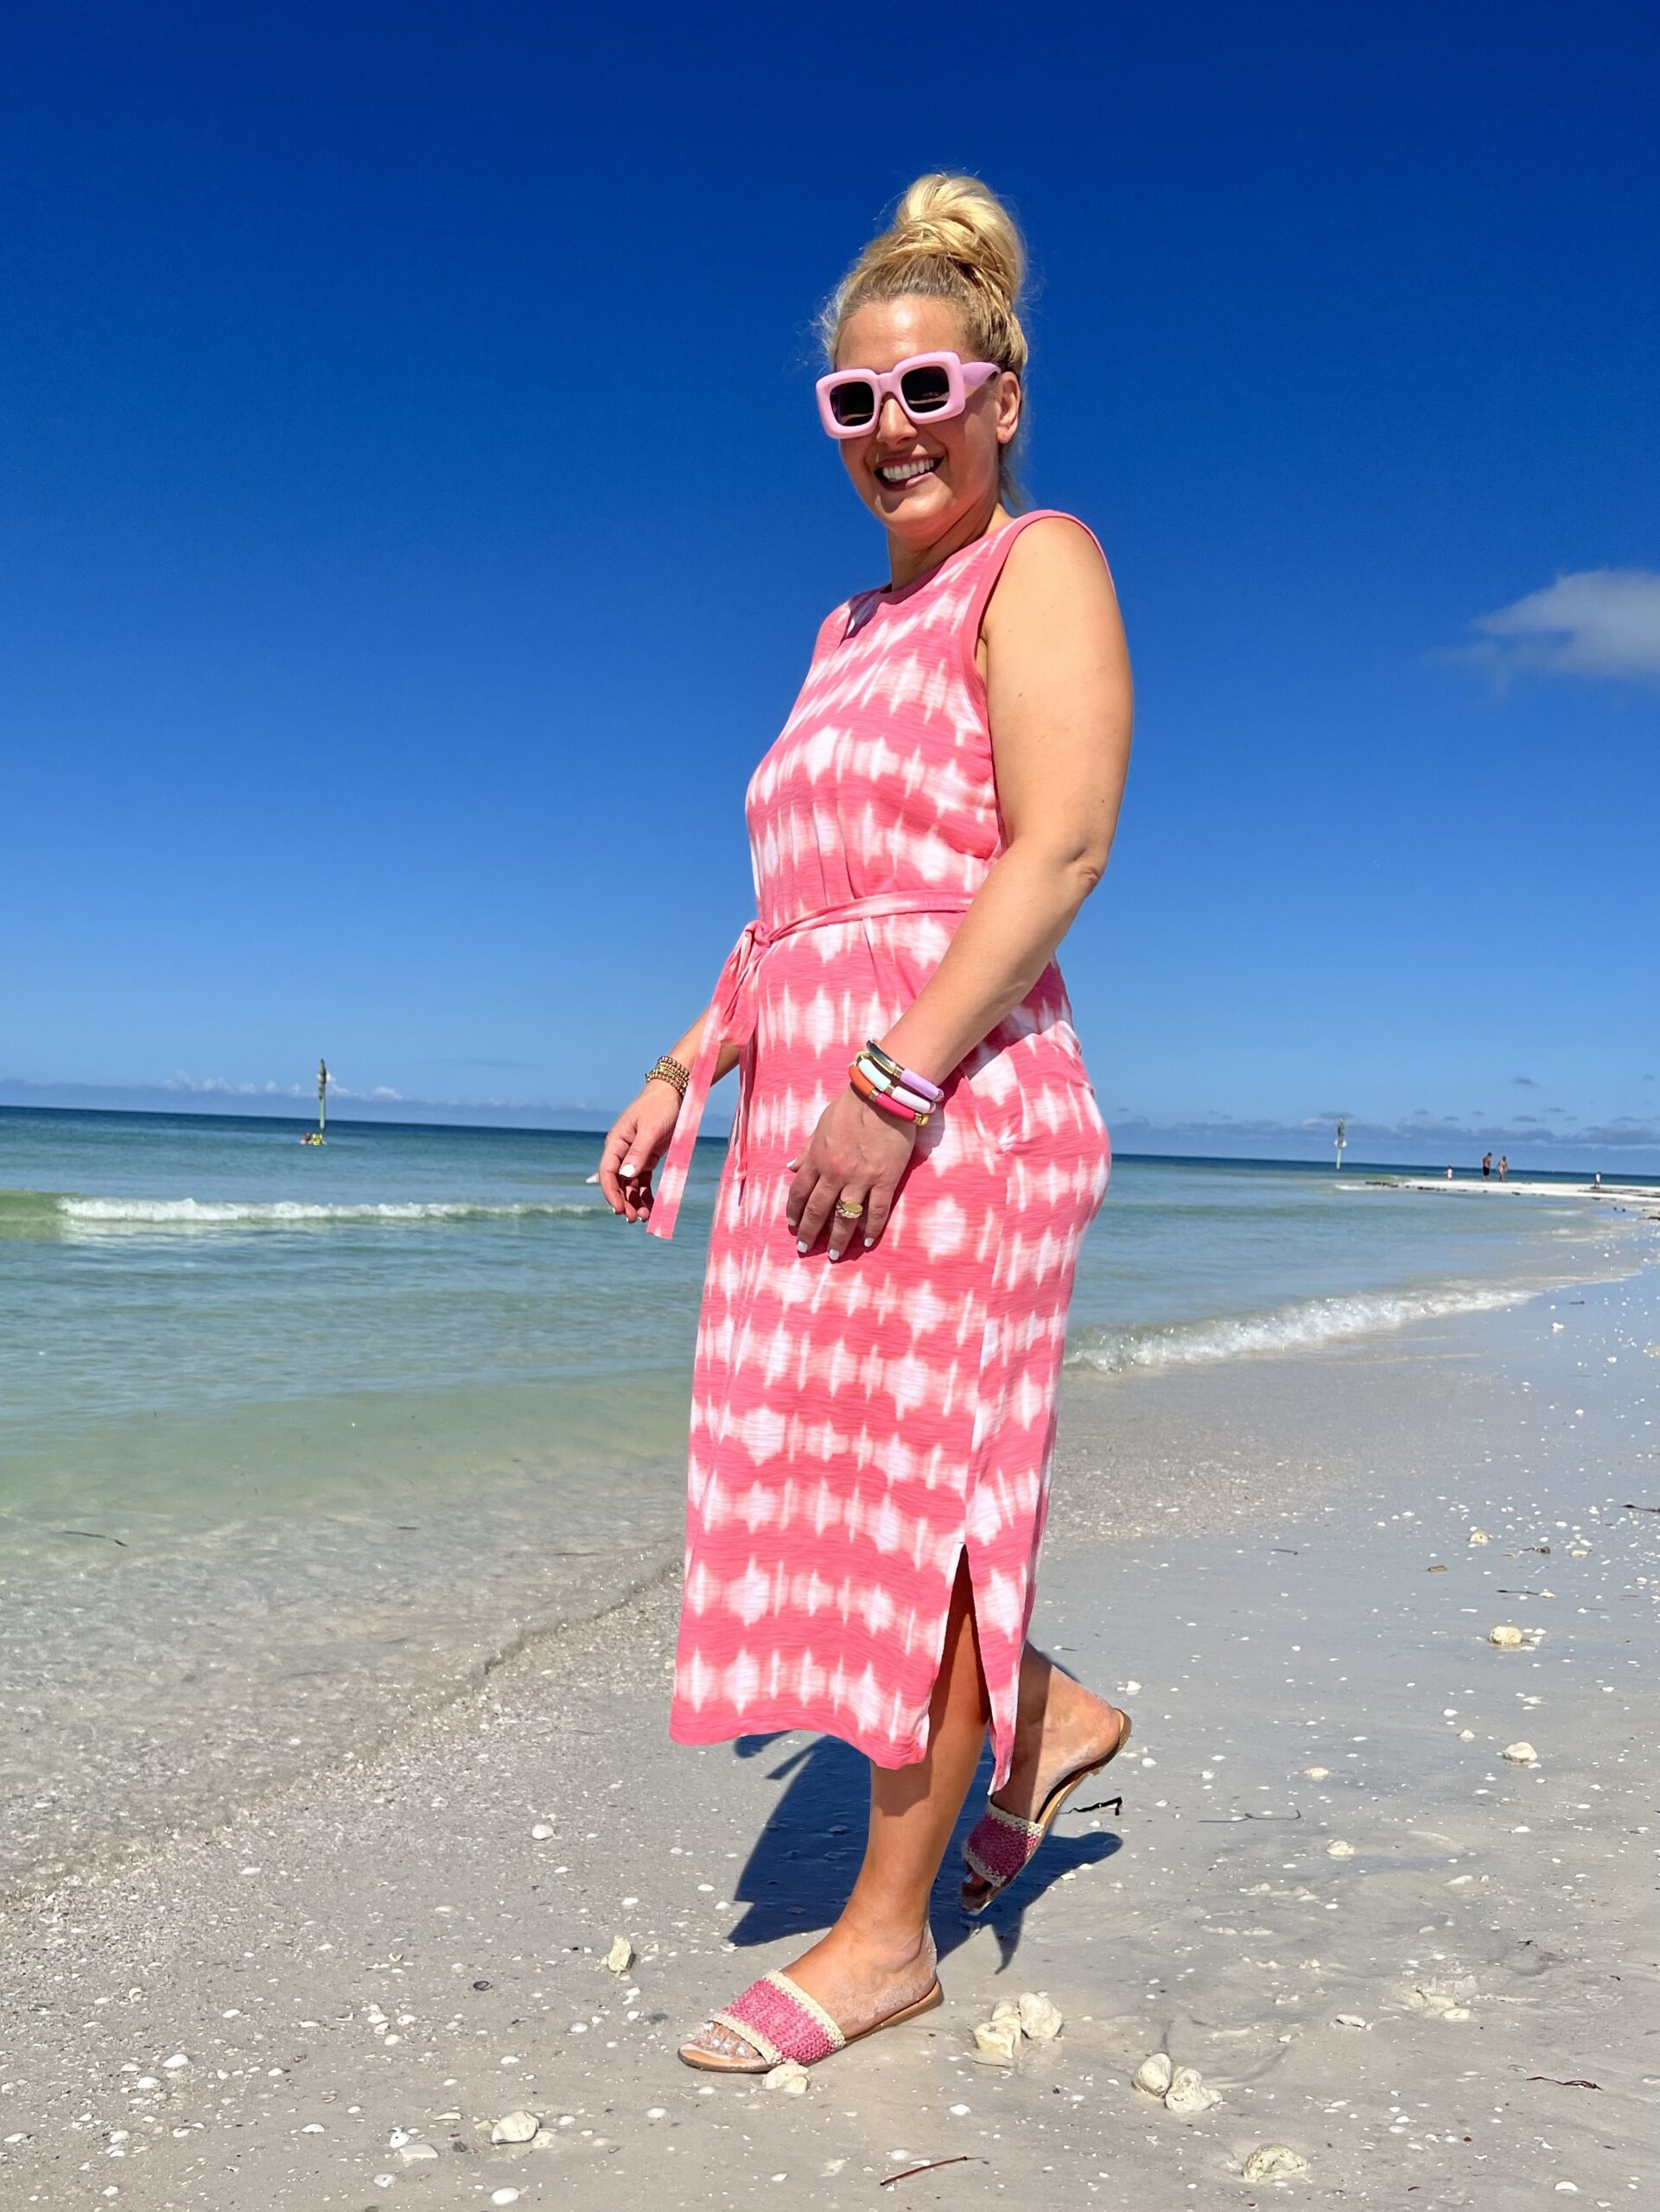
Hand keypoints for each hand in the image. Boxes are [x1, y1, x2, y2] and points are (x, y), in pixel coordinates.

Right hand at [598, 1079, 681, 1222]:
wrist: (675, 1093)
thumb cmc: (660, 1107)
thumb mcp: (650, 1130)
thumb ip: (638, 1153)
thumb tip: (625, 1176)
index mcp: (616, 1142)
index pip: (607, 1172)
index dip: (610, 1192)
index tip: (619, 1209)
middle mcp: (621, 1151)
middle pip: (617, 1182)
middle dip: (623, 1202)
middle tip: (633, 1219)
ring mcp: (634, 1155)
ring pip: (629, 1185)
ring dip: (634, 1201)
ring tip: (644, 1217)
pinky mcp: (647, 1157)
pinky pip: (642, 1181)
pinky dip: (645, 1195)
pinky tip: (651, 1208)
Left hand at [787, 1084, 916, 1258]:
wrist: (883, 1096)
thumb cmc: (851, 1106)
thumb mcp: (821, 1125)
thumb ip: (807, 1149)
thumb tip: (791, 1168)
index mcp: (817, 1159)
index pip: (800, 1192)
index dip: (795, 1211)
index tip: (793, 1224)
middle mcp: (835, 1173)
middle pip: (818, 1210)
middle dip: (810, 1232)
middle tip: (806, 1247)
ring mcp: (860, 1179)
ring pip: (845, 1217)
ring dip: (838, 1239)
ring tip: (834, 1255)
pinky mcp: (885, 1180)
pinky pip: (877, 1211)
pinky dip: (871, 1229)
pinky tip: (866, 1241)